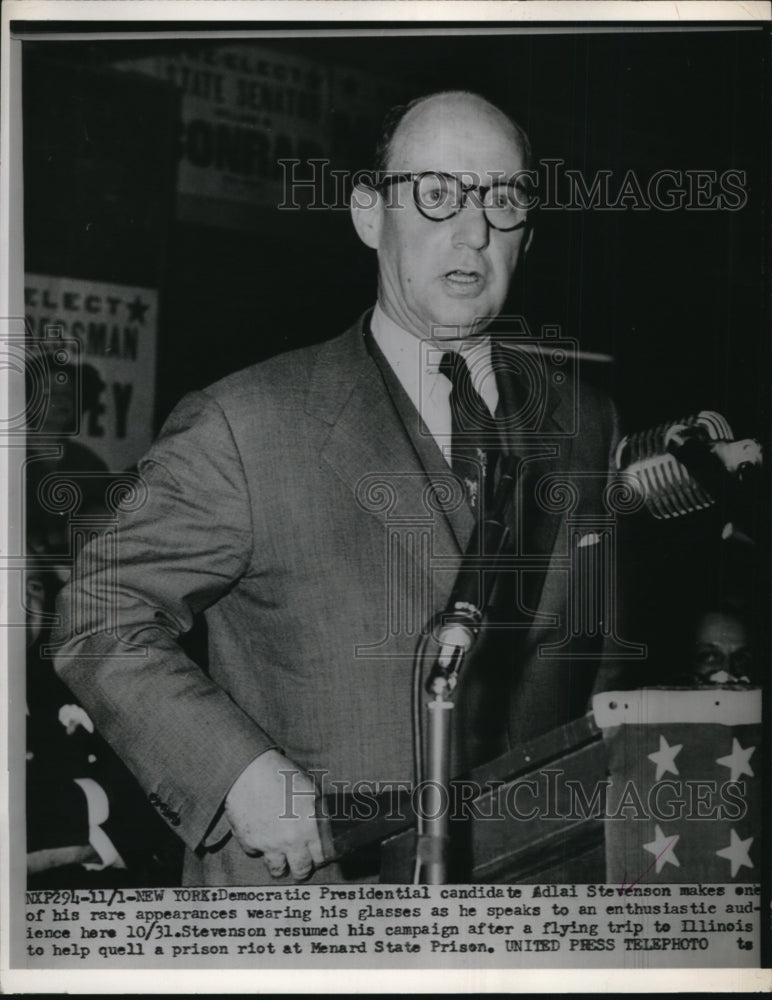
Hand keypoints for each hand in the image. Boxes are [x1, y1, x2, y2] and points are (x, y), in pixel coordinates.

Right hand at [224, 748, 324, 879]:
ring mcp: (269, 844)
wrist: (249, 770)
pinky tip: (261, 835)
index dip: (320, 857)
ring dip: (281, 864)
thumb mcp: (310, 789)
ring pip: (278, 870)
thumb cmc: (282, 774)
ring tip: (281, 856)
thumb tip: (327, 826)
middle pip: (301, 871)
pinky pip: (256, 854)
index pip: (322, 857)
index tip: (317, 855)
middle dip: (302, 868)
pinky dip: (259, 848)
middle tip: (300, 861)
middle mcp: (292, 840)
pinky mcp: (250, 843)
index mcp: (311, 825)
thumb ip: (318, 812)